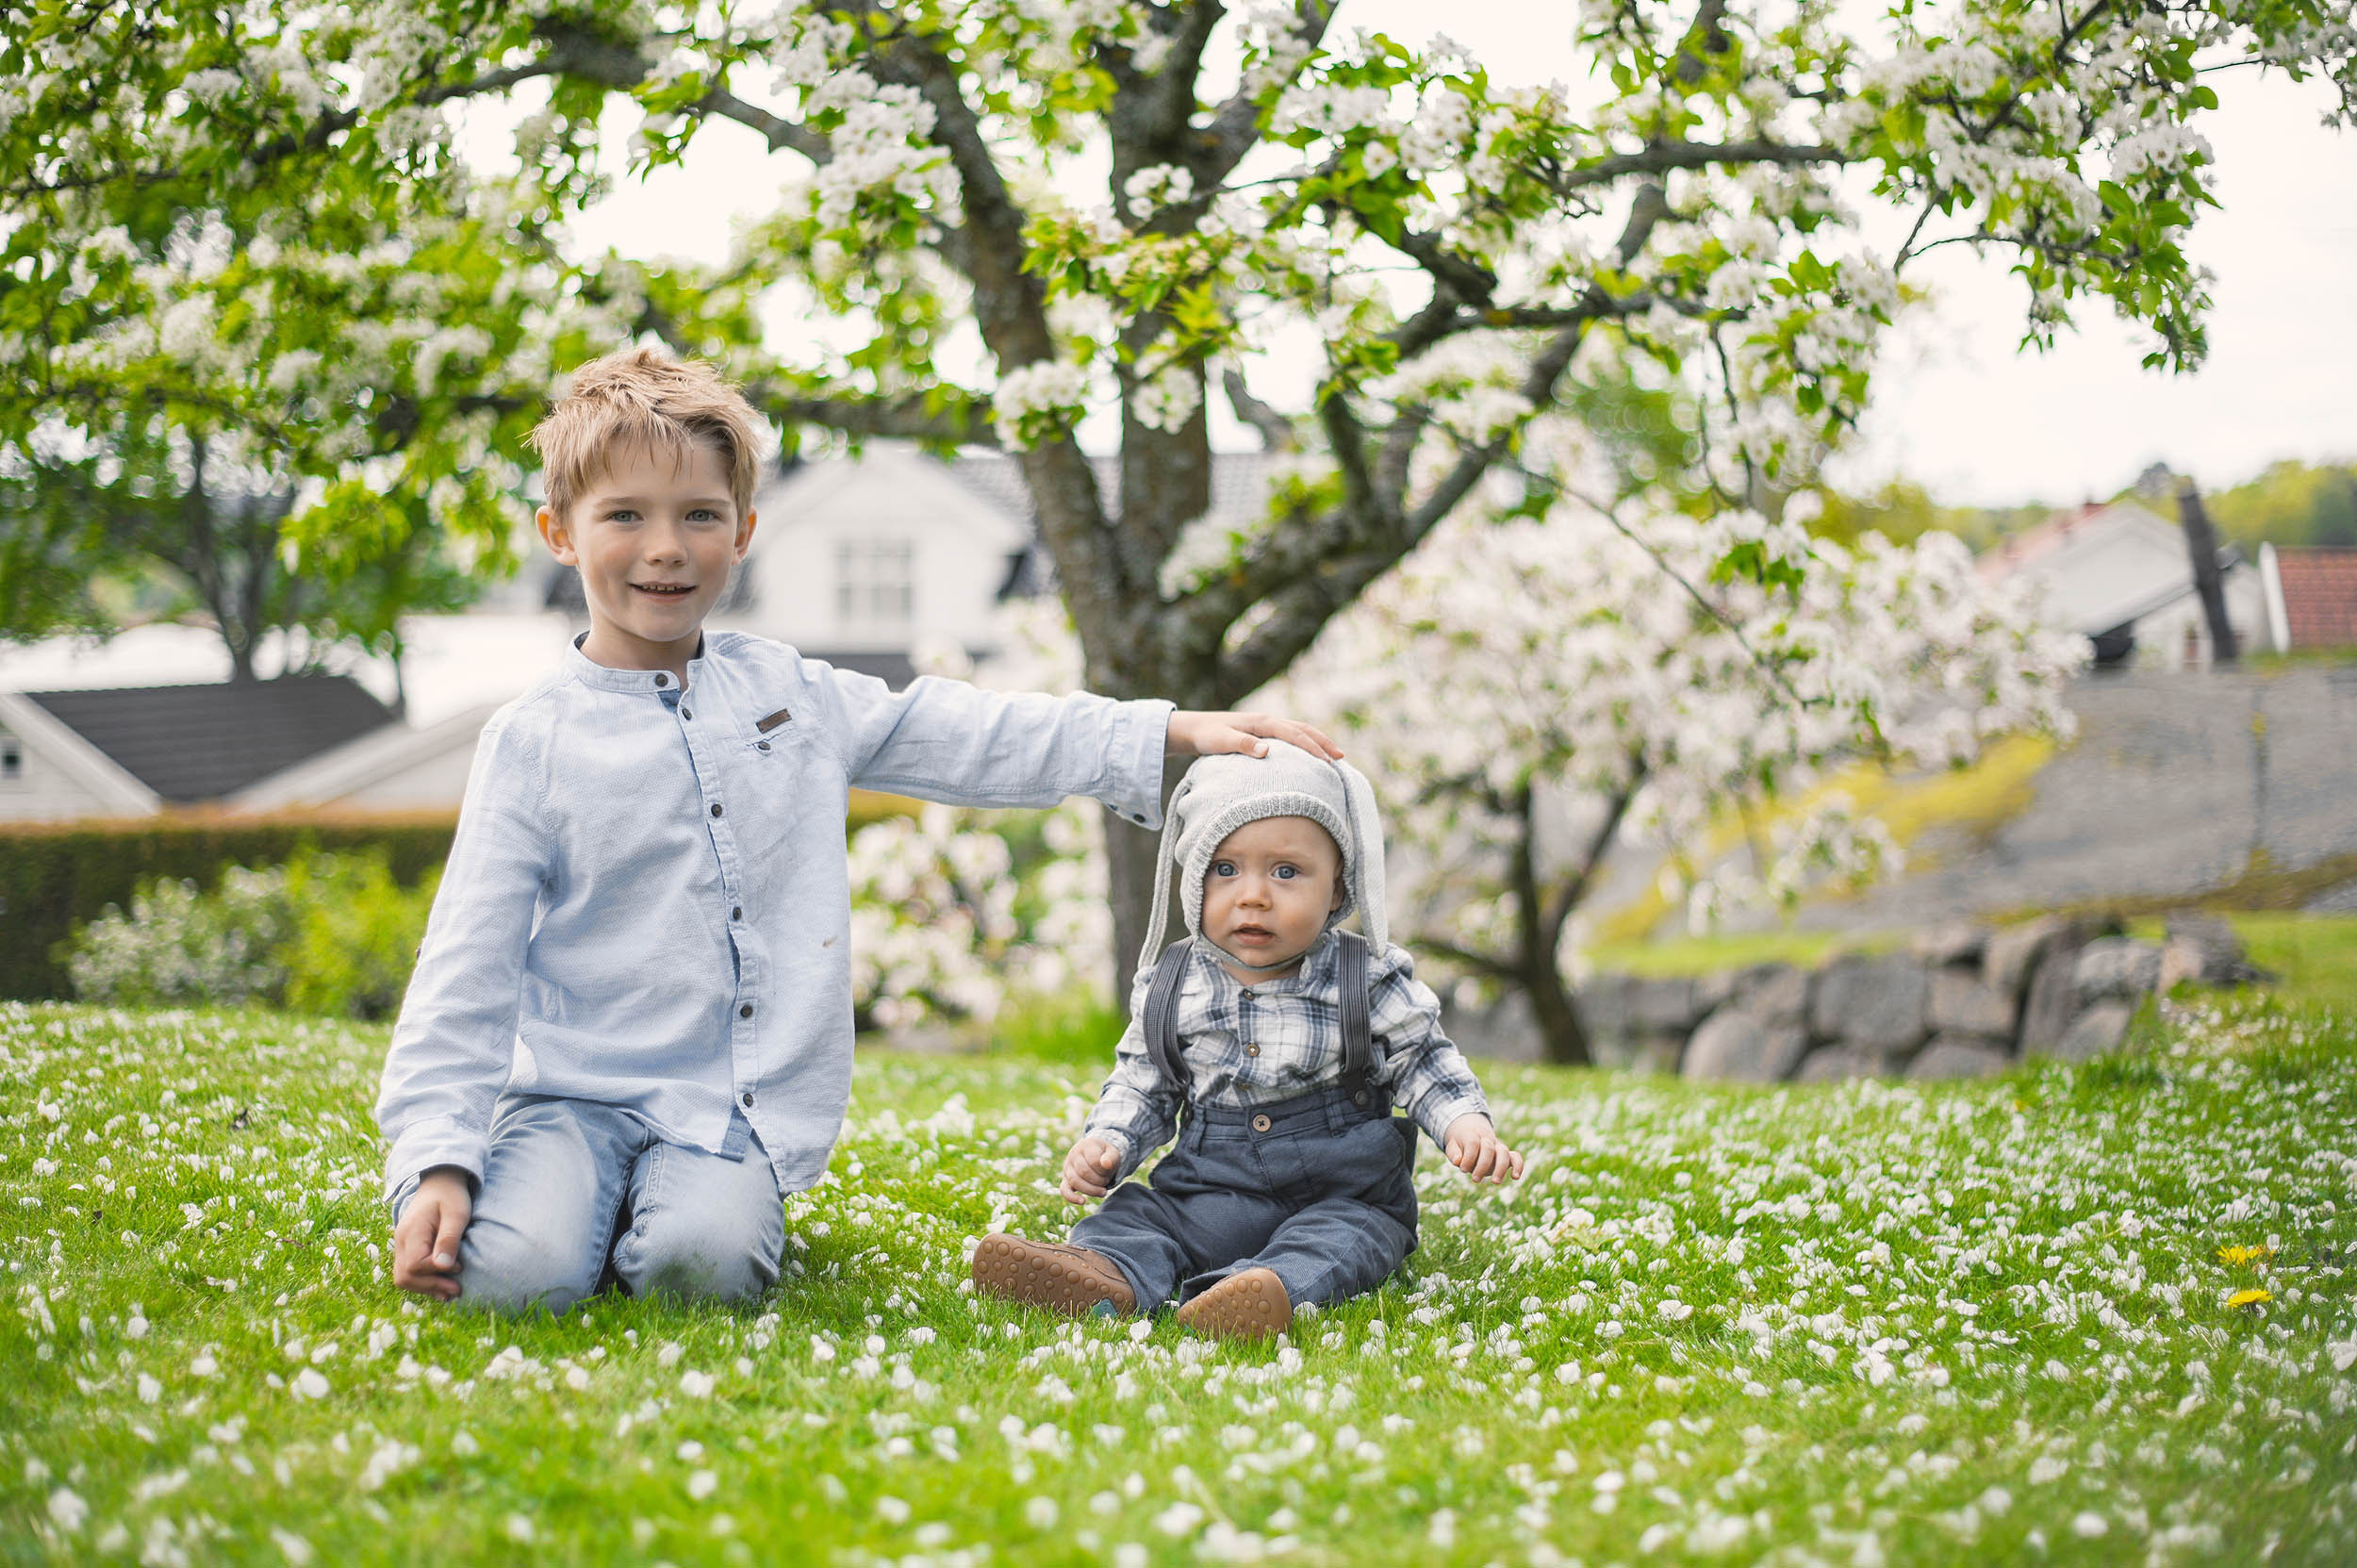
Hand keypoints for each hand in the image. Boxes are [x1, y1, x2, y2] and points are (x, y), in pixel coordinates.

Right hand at [392, 1167, 473, 1300]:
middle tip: (456, 1290)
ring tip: (450, 1291)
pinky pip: (407, 1271)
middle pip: (405, 1276)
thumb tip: (443, 1266)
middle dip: (430, 1286)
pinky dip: (422, 1282)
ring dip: (425, 1287)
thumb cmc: (451, 1196)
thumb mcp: (456, 1214)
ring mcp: (401, 1245)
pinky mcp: (407, 1248)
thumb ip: (449, 1238)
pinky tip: (441, 1286)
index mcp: (412, 1231)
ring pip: (403, 1277)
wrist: (439, 1182)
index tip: (459, 1267)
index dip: (435, 1272)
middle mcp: (401, 1240)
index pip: (415, 1265)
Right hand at [1060, 1136, 1121, 1202]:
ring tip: (1103, 1191)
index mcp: (1086, 1146)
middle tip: (1107, 1180)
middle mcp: (1073, 1155)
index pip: (1093, 1160)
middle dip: (1099, 1180)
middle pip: (1084, 1172)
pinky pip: (1064, 1190)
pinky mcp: (1066, 1180)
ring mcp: (1067, 1168)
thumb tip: (1106, 1164)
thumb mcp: (1113, 1153)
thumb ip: (1111, 1158)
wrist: (1097, 1156)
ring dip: (1091, 1190)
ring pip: (1075, 1182)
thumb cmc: (1105, 1156)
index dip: (1104, 1170)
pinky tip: (1083, 1201)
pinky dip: (1072, 1198)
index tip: (1109, 1170)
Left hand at [1167, 710, 1341, 762]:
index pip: (1294, 734)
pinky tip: (1309, 756)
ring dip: (1317, 741)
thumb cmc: (1207, 736)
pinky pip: (1290, 736)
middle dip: (1323, 742)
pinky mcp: (1263, 733)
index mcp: (1262, 722)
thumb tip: (1267, 750)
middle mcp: (1267, 721)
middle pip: (1303, 729)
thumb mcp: (1221, 742)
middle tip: (1341, 758)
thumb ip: (1243, 745)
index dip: (1312, 748)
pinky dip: (1305, 743)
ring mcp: (1266, 726)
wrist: (1193, 728)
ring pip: (1299, 730)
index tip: (1327, 762)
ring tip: (1334, 757)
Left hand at [1443, 1114, 1524, 1184]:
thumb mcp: (1452, 1146)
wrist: (1472, 1133)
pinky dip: (1518, 1166)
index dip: (1468, 1158)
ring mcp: (1497, 1146)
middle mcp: (1487, 1139)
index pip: (1473, 1144)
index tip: (1463, 1169)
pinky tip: (1515, 1177)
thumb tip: (1457, 1161)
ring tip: (1495, 1182)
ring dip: (1500, 1168)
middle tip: (1475, 1179)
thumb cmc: (1461, 1145)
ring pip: (1503, 1152)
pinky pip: (1516, 1157)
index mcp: (1472, 1134)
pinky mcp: (1506, 1155)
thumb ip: (1453, 1152)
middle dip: (1482, 1166)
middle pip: (1488, 1148)